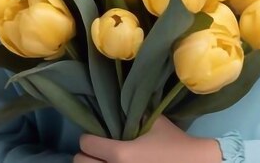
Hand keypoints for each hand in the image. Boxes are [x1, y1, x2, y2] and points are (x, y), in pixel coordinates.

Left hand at [73, 115, 221, 162]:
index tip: (93, 135)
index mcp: (120, 154)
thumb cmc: (173, 144)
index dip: (87, 138)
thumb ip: (135, 113)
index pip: (87, 145)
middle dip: (85, 154)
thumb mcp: (154, 122)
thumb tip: (122, 102)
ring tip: (101, 160)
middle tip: (94, 150)